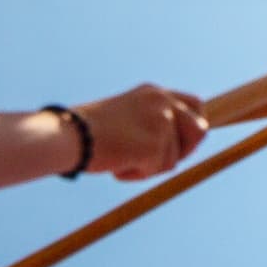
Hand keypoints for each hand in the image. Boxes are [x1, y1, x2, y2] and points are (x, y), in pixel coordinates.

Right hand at [77, 84, 208, 179]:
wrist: (68, 136)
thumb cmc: (88, 132)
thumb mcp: (127, 117)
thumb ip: (152, 124)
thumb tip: (179, 148)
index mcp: (154, 93)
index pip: (195, 104)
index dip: (194, 126)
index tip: (184, 143)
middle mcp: (162, 102)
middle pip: (199, 130)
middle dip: (185, 150)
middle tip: (155, 160)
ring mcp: (160, 122)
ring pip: (174, 159)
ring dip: (150, 166)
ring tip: (120, 157)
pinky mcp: (155, 144)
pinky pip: (156, 171)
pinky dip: (136, 174)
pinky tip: (116, 165)